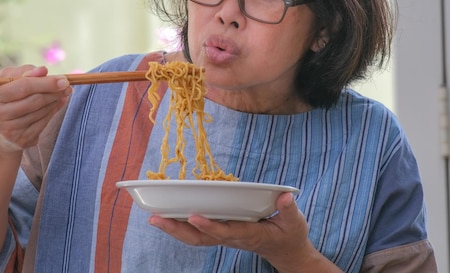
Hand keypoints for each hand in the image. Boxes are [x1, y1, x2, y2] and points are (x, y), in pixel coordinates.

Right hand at [0, 64, 71, 153]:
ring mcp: (9, 130)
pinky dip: (52, 111)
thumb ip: (25, 72)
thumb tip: (43, 70)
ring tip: (62, 93)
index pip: (24, 86)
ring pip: (41, 111)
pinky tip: (57, 103)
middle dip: (54, 92)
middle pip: (35, 100)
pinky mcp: (21, 140)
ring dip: (55, 101)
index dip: (46, 83)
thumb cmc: (4, 97)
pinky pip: (43, 123)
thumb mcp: (8, 81)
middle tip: (67, 86)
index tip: (64, 79)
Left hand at [149, 192, 339, 271]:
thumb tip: (284, 197)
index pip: (226, 232)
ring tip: (153, 218)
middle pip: (201, 238)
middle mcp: (233, 238)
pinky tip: (167, 218)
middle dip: (177, 229)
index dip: (209, 226)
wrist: (287, 253)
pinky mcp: (222, 235)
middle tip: (156, 219)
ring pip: (195, 238)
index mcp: (250, 235)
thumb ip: (289, 210)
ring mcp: (225, 238)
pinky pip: (198, 234)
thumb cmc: (290, 235)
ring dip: (174, 229)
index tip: (193, 216)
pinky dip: (181, 227)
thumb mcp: (295, 223)